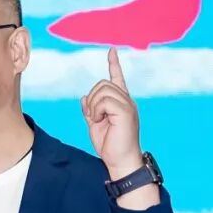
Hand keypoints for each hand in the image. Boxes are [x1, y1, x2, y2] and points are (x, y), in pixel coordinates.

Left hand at [80, 47, 143, 177]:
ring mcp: (128, 105)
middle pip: (103, 84)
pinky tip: (99, 120)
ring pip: (102, 90)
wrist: (120, 161)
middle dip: (92, 98)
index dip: (114, 64)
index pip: (118, 78)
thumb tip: (84, 97)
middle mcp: (127, 101)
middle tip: (93, 117)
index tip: (111, 51)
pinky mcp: (126, 111)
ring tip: (97, 120)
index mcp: (121, 102)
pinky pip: (104, 100)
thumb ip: (90, 110)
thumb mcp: (95, 125)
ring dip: (93, 105)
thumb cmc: (110, 146)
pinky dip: (96, 110)